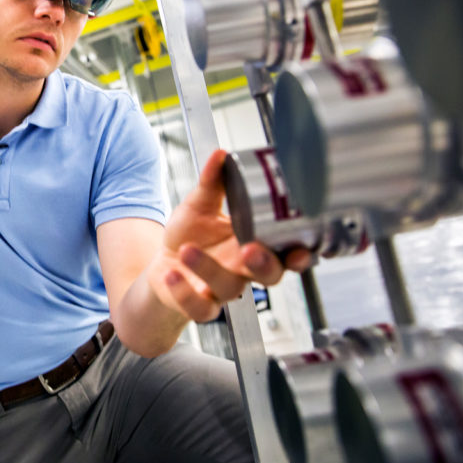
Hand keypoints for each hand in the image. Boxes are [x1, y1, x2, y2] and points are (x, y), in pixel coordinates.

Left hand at [148, 149, 311, 322]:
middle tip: (250, 249)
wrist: (161, 266)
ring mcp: (222, 290)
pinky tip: (172, 275)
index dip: (300, 255)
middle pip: (270, 276)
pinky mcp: (198, 305)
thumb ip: (212, 182)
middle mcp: (243, 271)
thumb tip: (221, 155)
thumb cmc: (189, 237)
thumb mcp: (200, 206)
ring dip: (209, 268)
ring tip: (187, 250)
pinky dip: (185, 292)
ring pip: (229, 287)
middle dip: (265, 264)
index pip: (286, 253)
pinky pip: (199, 307)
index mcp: (252, 245)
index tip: (301, 249)